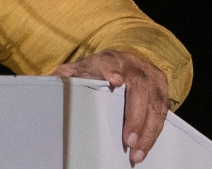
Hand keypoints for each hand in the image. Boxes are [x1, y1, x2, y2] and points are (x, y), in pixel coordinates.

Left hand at [53, 49, 168, 163]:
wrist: (116, 63)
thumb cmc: (92, 73)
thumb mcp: (75, 72)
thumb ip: (63, 79)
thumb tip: (48, 86)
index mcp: (108, 58)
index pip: (109, 62)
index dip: (112, 70)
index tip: (115, 81)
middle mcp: (132, 64)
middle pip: (139, 87)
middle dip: (135, 117)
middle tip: (129, 141)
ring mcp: (150, 74)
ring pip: (155, 102)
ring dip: (148, 130)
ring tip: (137, 153)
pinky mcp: (162, 87)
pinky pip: (163, 111)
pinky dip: (154, 131)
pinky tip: (146, 146)